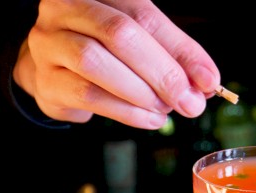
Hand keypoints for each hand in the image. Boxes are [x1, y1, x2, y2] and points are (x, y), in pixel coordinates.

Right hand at [12, 0, 220, 128]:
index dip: (182, 50)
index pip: (146, 15)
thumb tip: (206, 84)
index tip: (209, 80)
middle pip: (120, 34)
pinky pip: (88, 95)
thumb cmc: (106, 52)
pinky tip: (149, 119)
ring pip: (97, 63)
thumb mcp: (143, 44)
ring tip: (166, 110)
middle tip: (188, 101)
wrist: (54, 69)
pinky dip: (126, 111)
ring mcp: (50, 43)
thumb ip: (174, 57)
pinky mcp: (46, 80)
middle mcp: (66, 9)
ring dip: (141, 92)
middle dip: (163, 72)